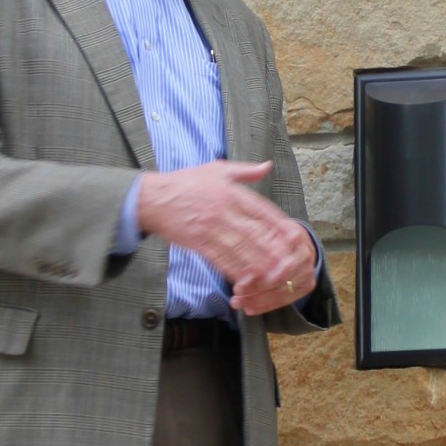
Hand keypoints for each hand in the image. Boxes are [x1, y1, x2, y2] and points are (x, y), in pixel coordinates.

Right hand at [136, 160, 316, 315]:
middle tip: (289, 262)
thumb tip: (268, 165)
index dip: (279, 225)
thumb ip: (245, 171)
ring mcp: (211, 228)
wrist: (152, 198)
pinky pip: (220, 260)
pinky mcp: (198, 243)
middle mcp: (224, 210)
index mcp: (231, 192)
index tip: (294, 236)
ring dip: (258, 264)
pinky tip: (247, 280)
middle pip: (255, 233)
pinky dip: (235, 271)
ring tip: (274, 276)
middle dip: (273, 250)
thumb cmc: (185, 183)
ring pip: (240, 250)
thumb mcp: (217, 170)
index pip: (262, 210)